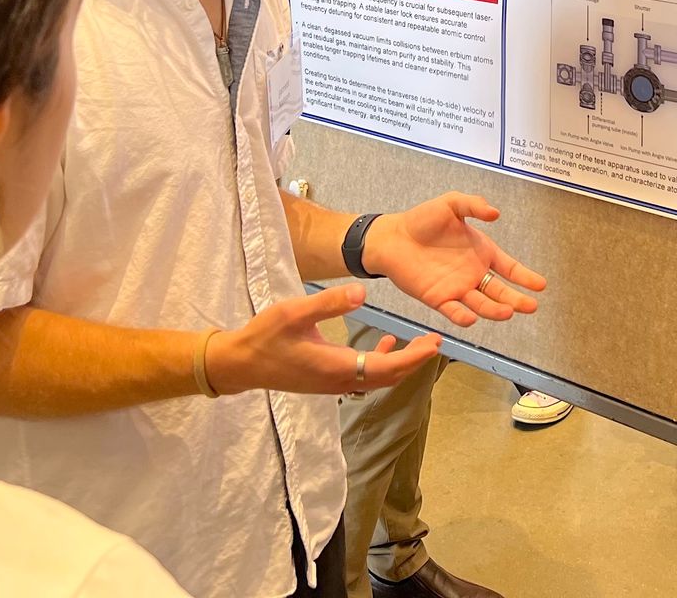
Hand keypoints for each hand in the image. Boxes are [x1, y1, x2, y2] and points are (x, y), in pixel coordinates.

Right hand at [204, 283, 441, 395]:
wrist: (239, 364)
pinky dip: (380, 363)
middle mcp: (339, 381)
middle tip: (436, 342)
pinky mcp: (326, 380)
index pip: (386, 367)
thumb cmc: (264, 336)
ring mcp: (332, 384)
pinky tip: (384, 345)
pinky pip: (363, 376)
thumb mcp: (294, 312)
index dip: (413, 357)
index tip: (435, 344)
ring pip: (377, 378)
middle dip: (414, 361)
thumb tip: (362, 292)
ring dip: (399, 363)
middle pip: (387, 377)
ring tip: (420, 346)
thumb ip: (328, 303)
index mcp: (336, 366)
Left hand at [365, 193, 547, 326]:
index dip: (525, 277)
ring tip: (507, 312)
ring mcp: (457, 288)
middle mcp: (473, 273)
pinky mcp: (438, 299)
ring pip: (481, 304)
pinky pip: (453, 311)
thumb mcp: (451, 204)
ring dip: (494, 310)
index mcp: (481, 252)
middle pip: (500, 291)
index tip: (541, 285)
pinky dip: (462, 316)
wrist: (393, 236)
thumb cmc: (423, 219)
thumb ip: (473, 205)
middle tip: (531, 306)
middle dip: (516, 300)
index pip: (509, 268)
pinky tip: (471, 318)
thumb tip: (495, 213)